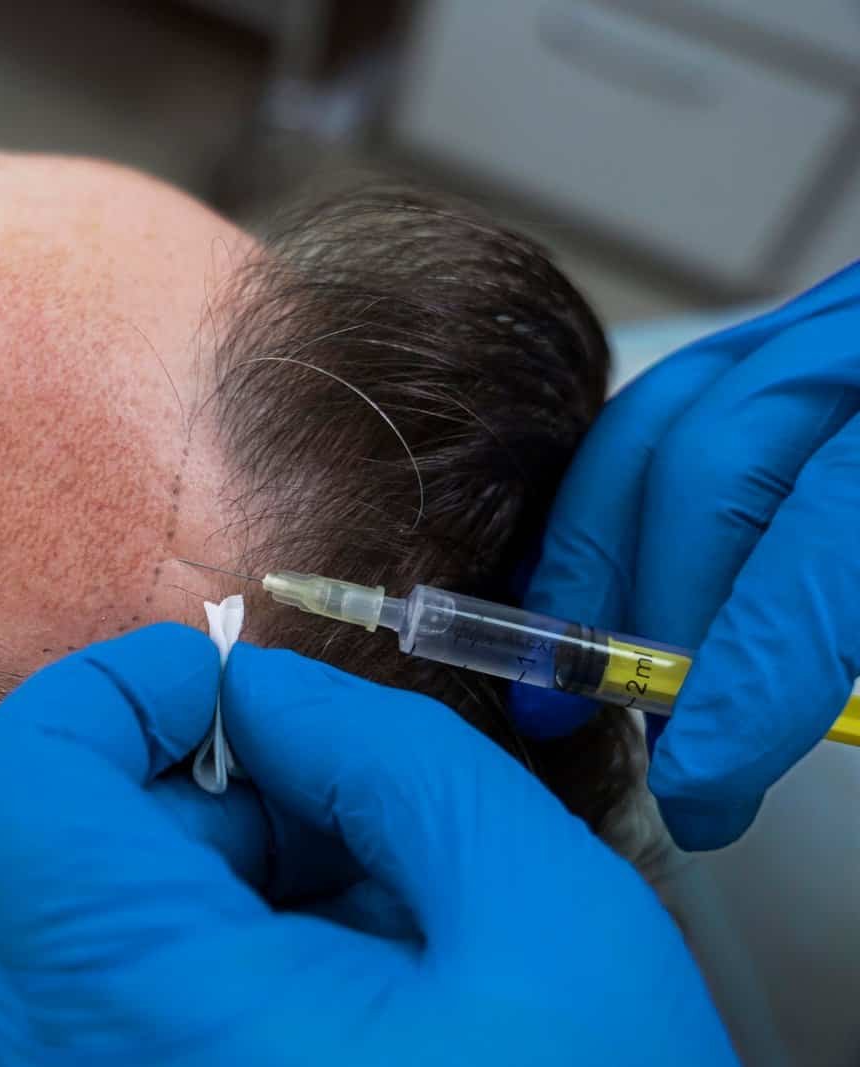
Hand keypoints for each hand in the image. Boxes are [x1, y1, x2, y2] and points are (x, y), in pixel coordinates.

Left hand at [0, 625, 734, 1065]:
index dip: (106, 697)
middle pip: (62, 854)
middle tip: (359, 827)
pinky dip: (229, 951)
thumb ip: (388, 760)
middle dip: (204, 797)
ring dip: (229, 876)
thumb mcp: (546, 920)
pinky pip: (129, 996)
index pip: (12, 796)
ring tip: (386, 936)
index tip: (222, 684)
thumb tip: (261, 693)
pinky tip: (356, 992)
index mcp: (160, 1019)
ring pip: (98, 921)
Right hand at [515, 265, 859, 849]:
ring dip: (604, 560)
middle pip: (717, 460)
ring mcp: (835, 316)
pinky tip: (609, 581)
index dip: (750, 673)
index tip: (705, 784)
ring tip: (588, 668)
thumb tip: (823, 723)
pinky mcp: (801, 329)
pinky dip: (620, 502)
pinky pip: (671, 401)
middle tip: (658, 744)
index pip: (830, 539)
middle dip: (662, 619)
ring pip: (667, 415)